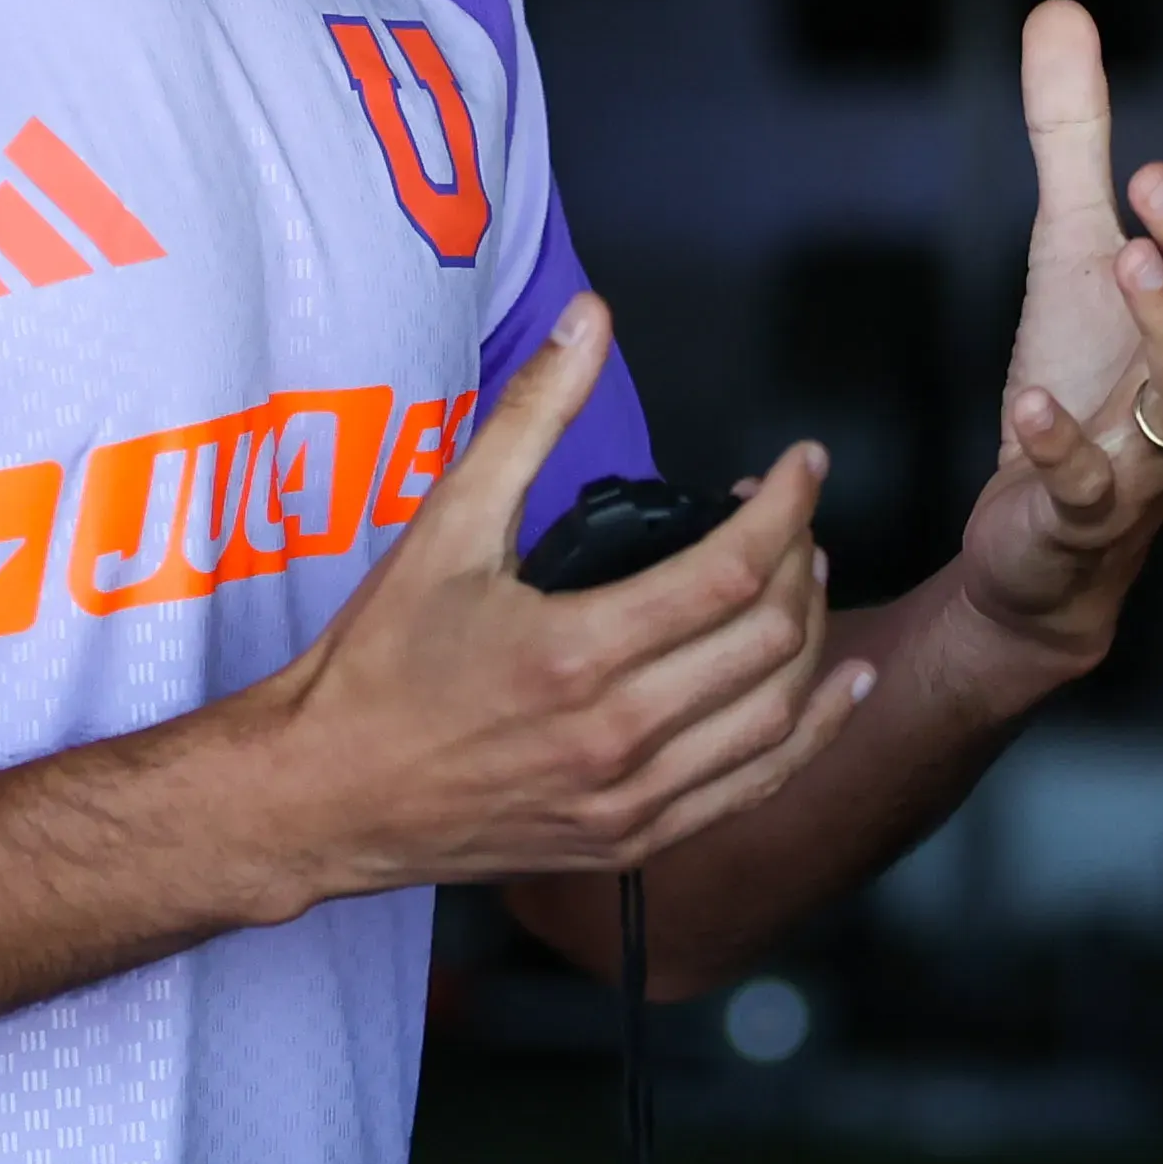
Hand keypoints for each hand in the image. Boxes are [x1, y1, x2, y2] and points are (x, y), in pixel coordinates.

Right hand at [240, 297, 876, 899]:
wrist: (325, 794)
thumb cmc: (376, 666)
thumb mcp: (444, 527)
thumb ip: (527, 418)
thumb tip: (587, 322)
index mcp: (573, 653)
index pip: (730, 574)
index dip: (786, 507)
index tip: (800, 465)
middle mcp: (614, 735)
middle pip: (767, 640)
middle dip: (800, 561)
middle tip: (791, 517)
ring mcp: (628, 800)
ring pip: (774, 716)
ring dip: (811, 638)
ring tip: (805, 580)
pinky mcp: (629, 840)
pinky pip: (751, 788)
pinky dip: (810, 736)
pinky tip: (837, 691)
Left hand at [955, 5, 1162, 669]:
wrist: (1043, 542)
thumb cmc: (1080, 387)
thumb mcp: (1068, 248)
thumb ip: (1070, 138)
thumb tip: (1060, 8)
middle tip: (1155, 177)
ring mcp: (1145, 459)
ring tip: (1124, 259)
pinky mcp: (1081, 517)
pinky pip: (1087, 488)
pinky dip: (1061, 447)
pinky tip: (1027, 404)